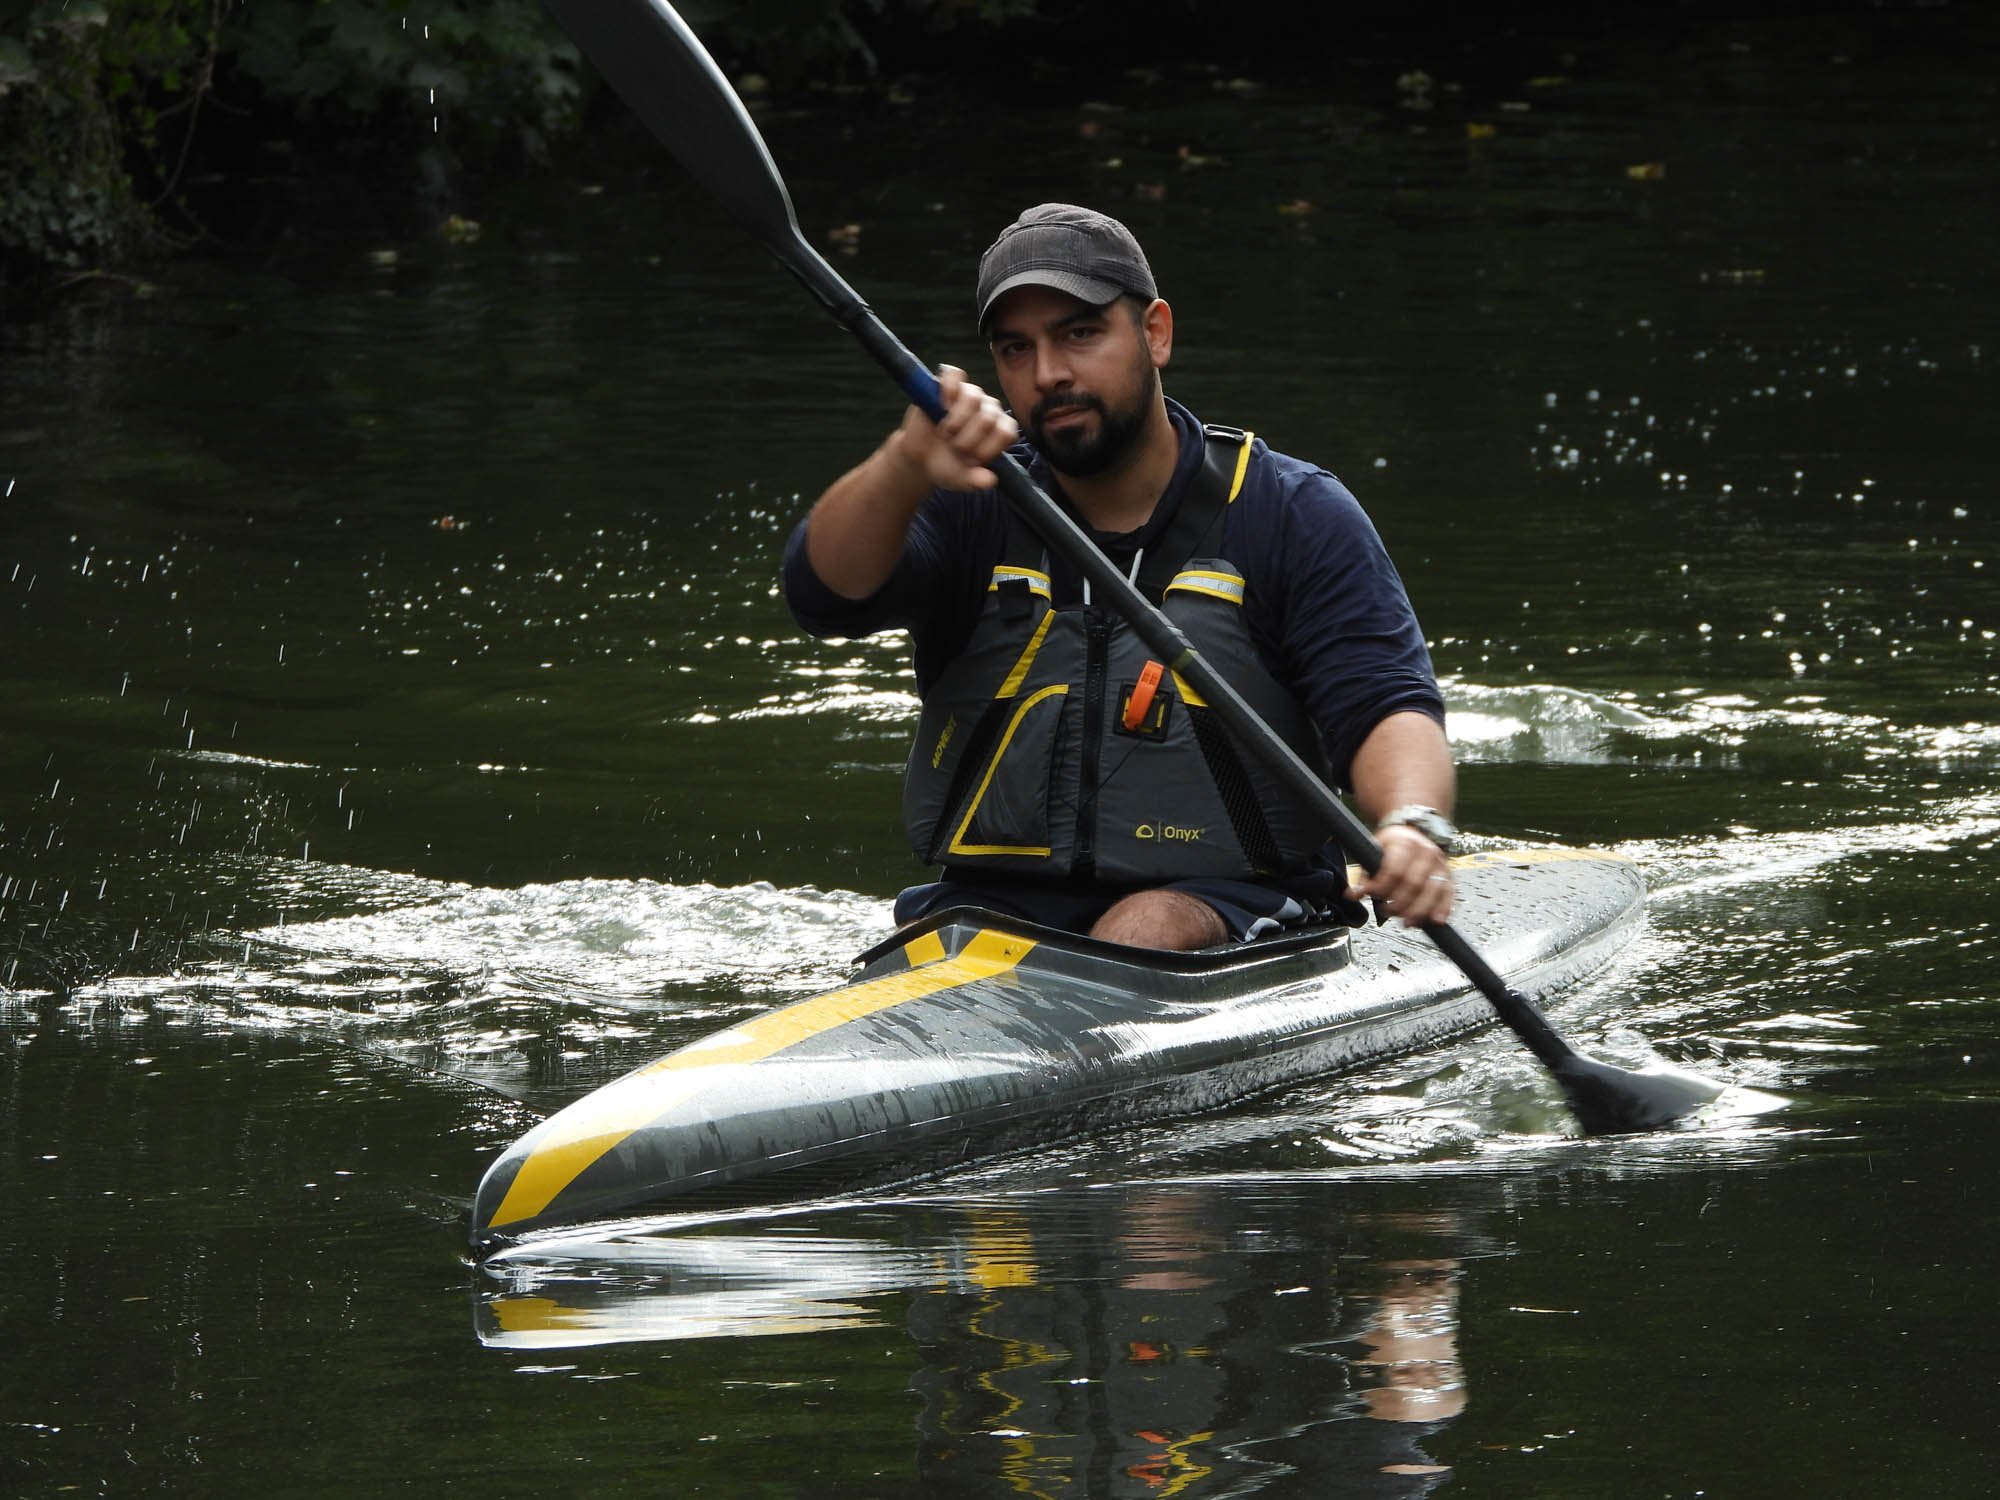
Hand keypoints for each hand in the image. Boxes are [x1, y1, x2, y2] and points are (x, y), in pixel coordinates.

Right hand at [888, 365, 1016, 490]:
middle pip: (989, 417)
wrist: (919, 457)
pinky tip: (942, 404)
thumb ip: (976, 481)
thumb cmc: (946, 465)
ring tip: (945, 433)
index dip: (989, 448)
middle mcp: (988, 409)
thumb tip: (990, 480)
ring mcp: (968, 394)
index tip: (972, 460)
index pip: (1006, 432)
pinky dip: (949, 389)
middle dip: (968, 439)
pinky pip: (955, 375)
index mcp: (998, 430)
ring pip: (973, 398)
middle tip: (954, 448)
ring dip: (956, 421)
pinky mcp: (948, 384)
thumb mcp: (961, 480)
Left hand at [1346, 824, 1454, 925]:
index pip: (1394, 870)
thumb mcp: (1374, 851)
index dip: (1381, 887)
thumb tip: (1352, 895)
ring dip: (1419, 911)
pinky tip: (1435, 920)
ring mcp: (1440, 863)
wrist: (1415, 831)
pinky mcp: (1449, 874)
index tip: (1371, 895)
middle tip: (1387, 912)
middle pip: (1414, 884)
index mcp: (1405, 843)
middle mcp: (1426, 852)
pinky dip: (1443, 908)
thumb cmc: (1392, 845)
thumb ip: (1365, 874)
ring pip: (1433, 891)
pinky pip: (1449, 894)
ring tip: (1406, 923)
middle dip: (1399, 903)